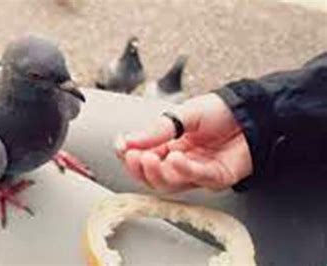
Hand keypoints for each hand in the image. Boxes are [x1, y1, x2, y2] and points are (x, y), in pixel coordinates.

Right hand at [115, 93, 252, 191]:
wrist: (252, 111)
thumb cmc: (219, 111)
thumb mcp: (182, 114)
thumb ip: (157, 130)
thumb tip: (126, 140)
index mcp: (168, 146)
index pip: (141, 158)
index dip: (128, 156)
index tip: (121, 147)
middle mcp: (180, 163)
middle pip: (152, 178)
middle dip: (140, 170)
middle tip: (135, 157)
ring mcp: (197, 172)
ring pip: (170, 185)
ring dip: (159, 173)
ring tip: (154, 158)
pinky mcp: (217, 178)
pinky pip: (198, 179)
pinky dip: (185, 170)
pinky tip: (176, 158)